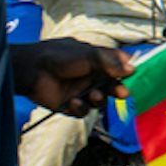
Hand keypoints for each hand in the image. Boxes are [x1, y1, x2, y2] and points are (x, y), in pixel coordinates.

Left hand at [13, 39, 131, 114]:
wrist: (31, 70)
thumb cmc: (58, 56)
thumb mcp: (89, 54)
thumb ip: (110, 63)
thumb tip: (132, 69)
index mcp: (96, 60)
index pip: (117, 66)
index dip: (126, 70)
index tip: (133, 74)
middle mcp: (90, 76)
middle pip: (112, 86)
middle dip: (118, 90)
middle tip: (123, 93)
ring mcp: (81, 91)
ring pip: (100, 101)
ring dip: (99, 99)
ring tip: (93, 96)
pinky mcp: (70, 105)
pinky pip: (84, 111)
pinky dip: (81, 107)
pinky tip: (73, 101)